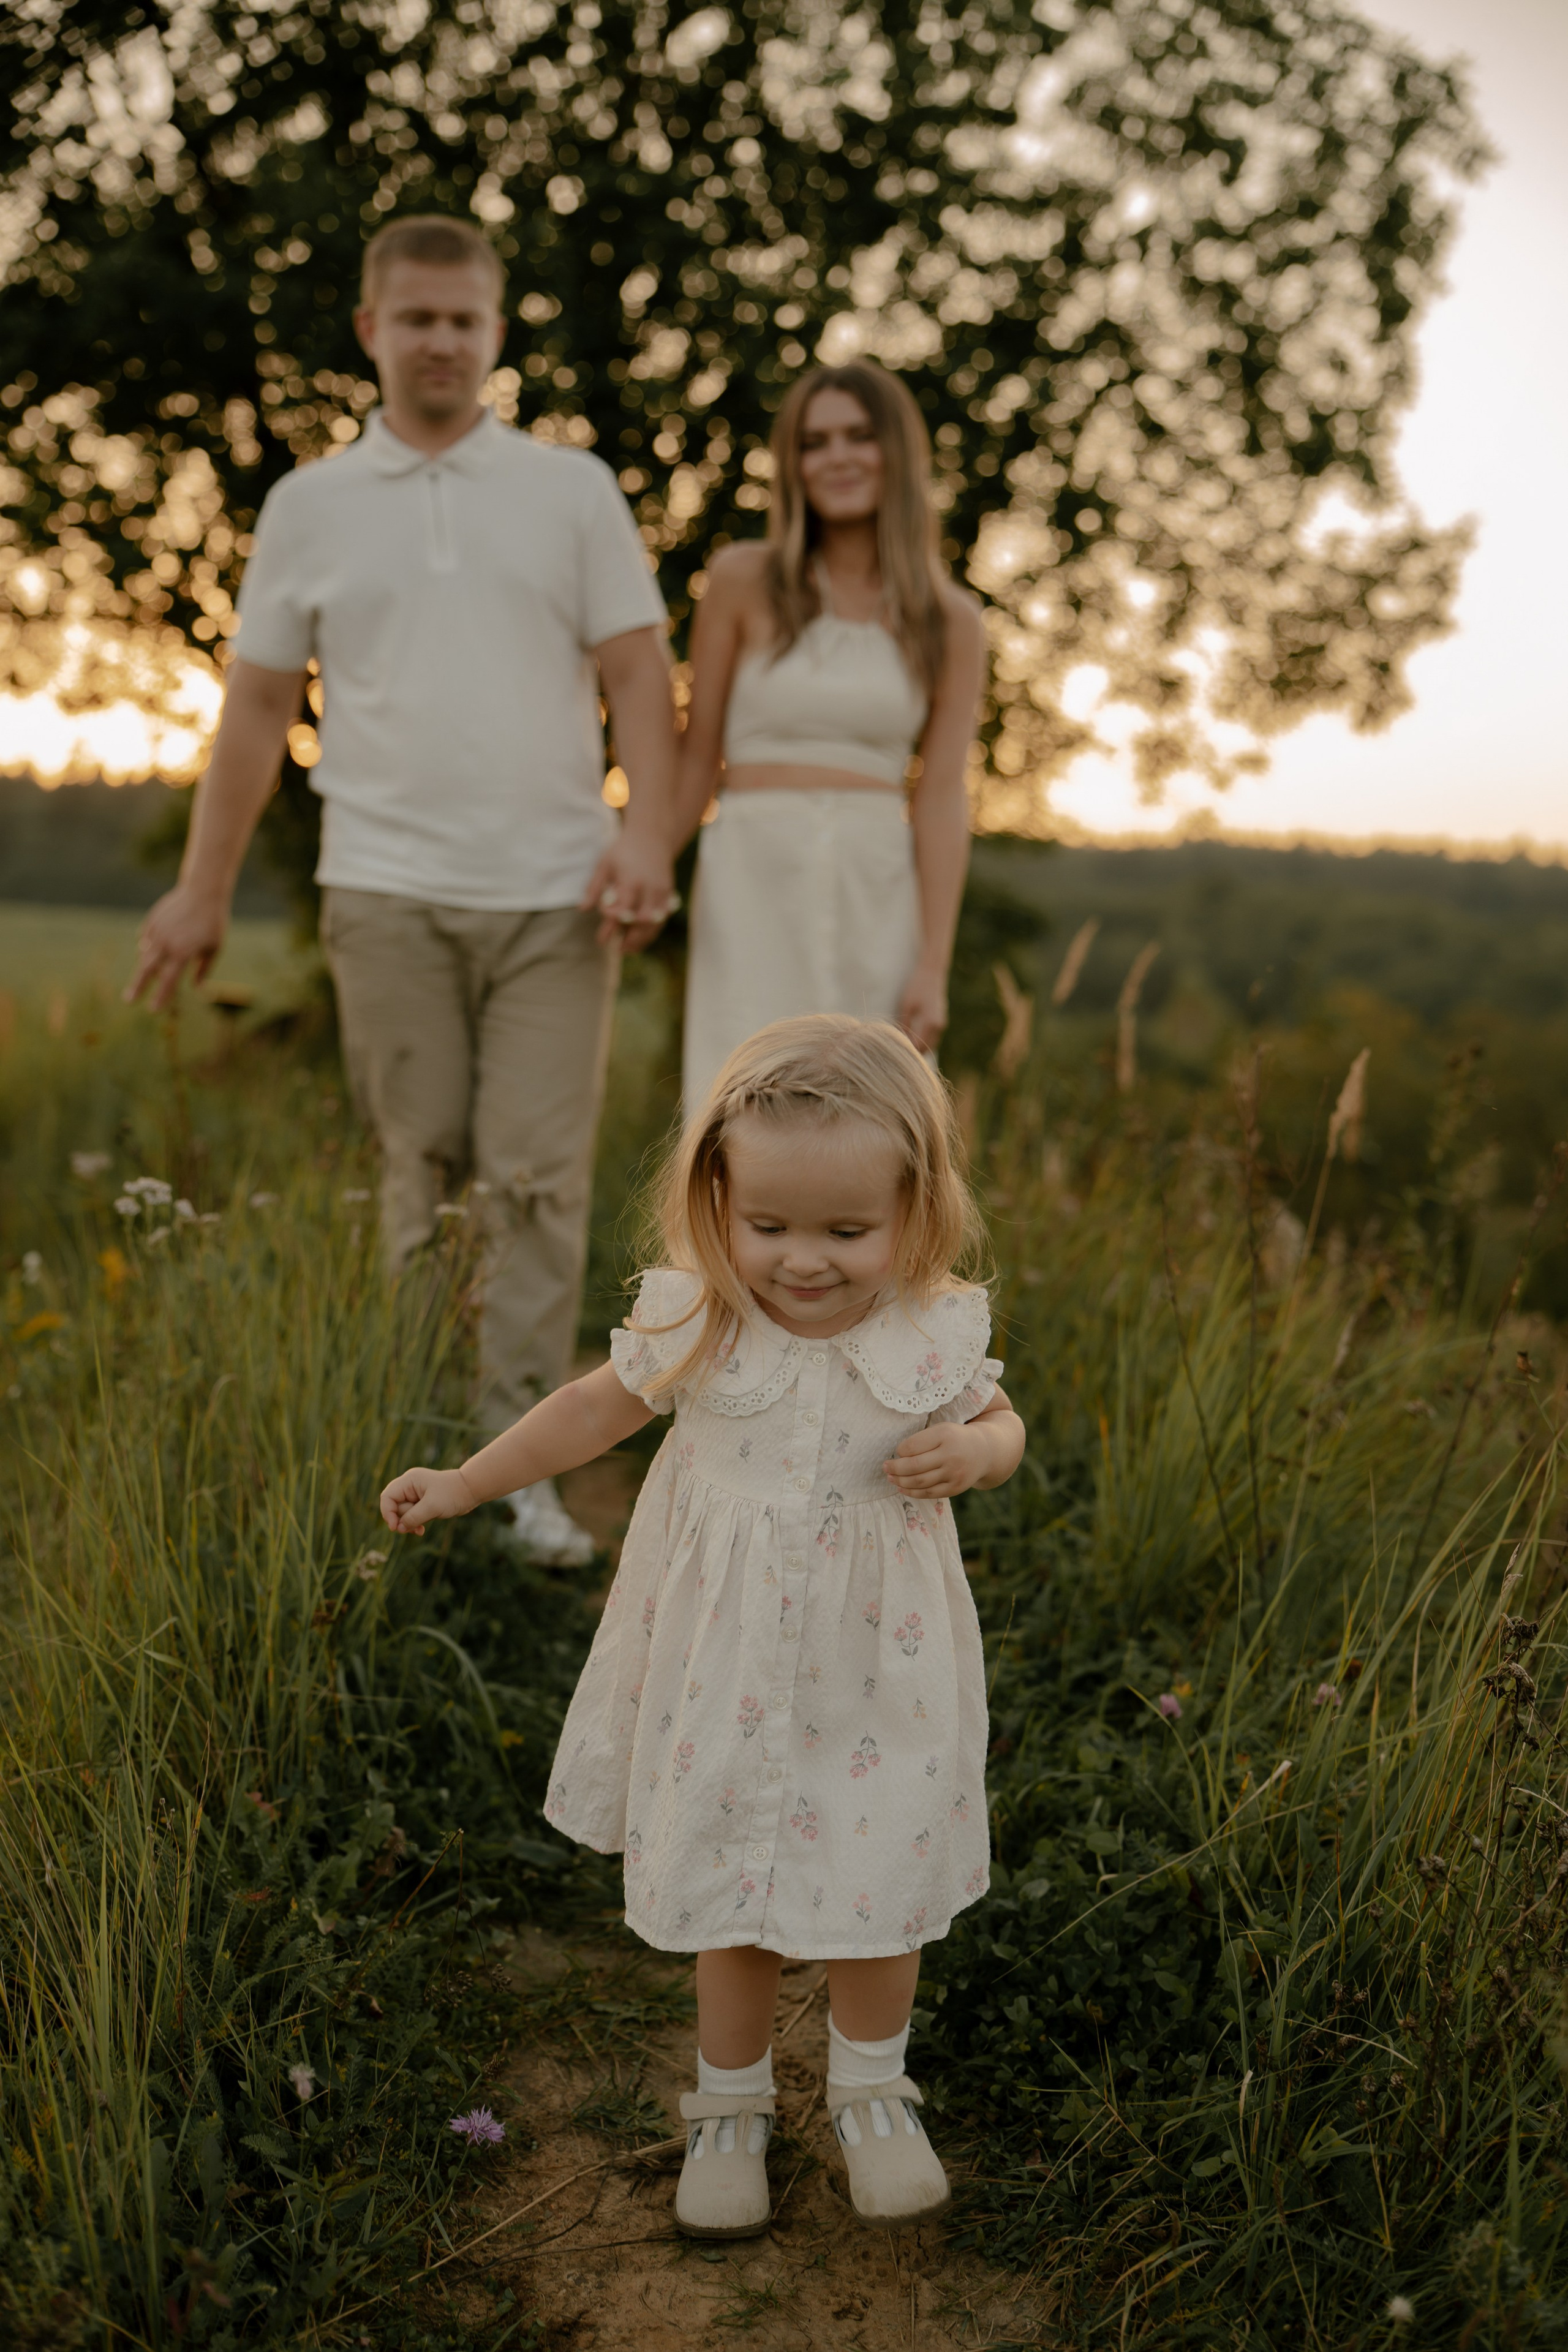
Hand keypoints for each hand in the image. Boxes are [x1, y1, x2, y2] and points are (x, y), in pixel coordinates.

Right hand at [125, 883, 230, 1010]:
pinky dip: (148, 947)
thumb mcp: (215, 948)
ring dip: (145, 967)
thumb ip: (203, 969)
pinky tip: (153, 948)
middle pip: (146, 971)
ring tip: (147, 975)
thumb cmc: (213, 922)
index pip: (168, 981)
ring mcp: (156, 931)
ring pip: (145, 955)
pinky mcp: (152, 921)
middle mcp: (166, 944)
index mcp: (182, 953)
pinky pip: (146, 939)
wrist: (202, 892)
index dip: (160, 997)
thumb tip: (196, 988)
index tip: (153, 1010)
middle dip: (137, 987)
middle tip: (128, 1001)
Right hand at [380, 1464, 478, 1535]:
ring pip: (402, 1513)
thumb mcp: (431, 1507)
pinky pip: (411, 1516)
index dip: (387, 1513)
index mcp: (409, 1481)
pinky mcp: (422, 1503)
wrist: (470, 1491)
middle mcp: (409, 1486)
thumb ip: (412, 1517)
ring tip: (420, 1530)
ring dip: (409, 1523)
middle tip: (414, 1527)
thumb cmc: (452, 1494)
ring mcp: (415, 1495)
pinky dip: (414, 1523)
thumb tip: (398, 1528)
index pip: (387, 1497)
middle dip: (402, 1519)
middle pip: (394, 1506)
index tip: (394, 1528)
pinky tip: (421, 1530)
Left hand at [580, 827, 676, 951]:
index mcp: (631, 881)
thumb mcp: (604, 865)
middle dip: (630, 939)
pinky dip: (652, 932)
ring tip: (628, 950)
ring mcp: (661, 893)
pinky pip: (662, 919)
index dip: (612, 925)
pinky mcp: (668, 895)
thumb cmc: (623, 850)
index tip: (602, 936)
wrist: (652, 837)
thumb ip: (594, 887)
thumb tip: (583, 909)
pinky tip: (640, 939)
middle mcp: (649, 888)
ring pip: (655, 924)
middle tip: (617, 951)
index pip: (623, 910)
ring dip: (642, 940)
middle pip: (642, 922)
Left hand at [884, 1421, 987, 1499]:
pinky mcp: (955, 1488)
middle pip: (914, 1466)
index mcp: (945, 1435)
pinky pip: (929, 1493)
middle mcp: (951, 1455)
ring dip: (900, 1481)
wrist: (985, 1451)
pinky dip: (912, 1492)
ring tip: (890, 1477)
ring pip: (919, 1482)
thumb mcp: (941, 1429)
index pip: (912, 1446)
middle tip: (885, 1467)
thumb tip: (897, 1456)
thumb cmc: (955, 1438)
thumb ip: (921, 1440)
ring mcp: (954, 1474)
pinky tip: (901, 1487)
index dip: (899, 1450)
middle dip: (895, 1468)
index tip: (897, 1451)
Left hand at [897, 960, 948, 1054]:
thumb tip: (899, 1041)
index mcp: (930, 1023)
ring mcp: (942, 1025)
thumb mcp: (906, 1005)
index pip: (918, 1046)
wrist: (931, 973)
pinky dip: (924, 1041)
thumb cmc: (916, 987)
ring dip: (919, 1047)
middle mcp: (939, 1027)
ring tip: (904, 1044)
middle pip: (926, 1050)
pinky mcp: (941, 1022)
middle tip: (898, 1049)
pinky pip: (933, 1038)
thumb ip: (904, 1025)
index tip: (894, 1049)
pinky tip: (912, 1037)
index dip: (907, 1050)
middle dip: (913, 1051)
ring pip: (930, 1045)